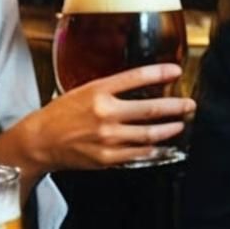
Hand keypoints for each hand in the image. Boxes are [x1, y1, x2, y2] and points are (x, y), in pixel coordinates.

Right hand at [0, 63, 195, 175]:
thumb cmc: (61, 114)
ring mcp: (108, 137)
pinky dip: (153, 148)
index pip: (136, 77)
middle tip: (189, 104)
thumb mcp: (84, 91)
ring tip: (180, 124)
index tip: (176, 71)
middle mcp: (105, 113)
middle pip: (150, 108)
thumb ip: (110, 89)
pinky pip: (138, 152)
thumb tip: (140, 86)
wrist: (40, 141)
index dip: (160, 73)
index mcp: (98, 91)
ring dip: (170, 128)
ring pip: (149, 133)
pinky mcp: (108, 157)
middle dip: (175, 106)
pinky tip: (161, 145)